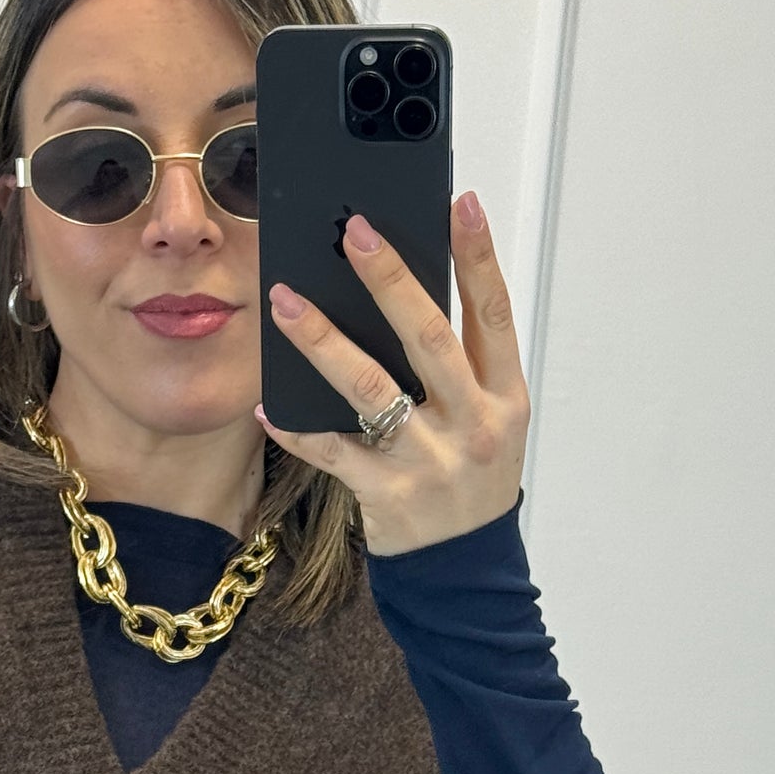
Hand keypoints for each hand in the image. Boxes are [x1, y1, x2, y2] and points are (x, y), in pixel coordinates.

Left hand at [256, 191, 530, 556]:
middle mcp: (475, 425)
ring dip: (323, 341)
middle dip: (390, 279)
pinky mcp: (389, 497)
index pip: (494, 314)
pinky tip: (268, 406)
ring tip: (285, 301)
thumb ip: (458, 365)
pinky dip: (298, 430)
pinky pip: (334, 453)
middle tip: (354, 230)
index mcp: (505, 397)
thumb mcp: (487, 421)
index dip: (479, 257)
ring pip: (372, 389)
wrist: (465, 571)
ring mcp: (432, 462)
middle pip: (430, 338)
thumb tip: (401, 289)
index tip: (459, 202)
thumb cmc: (469, 478)